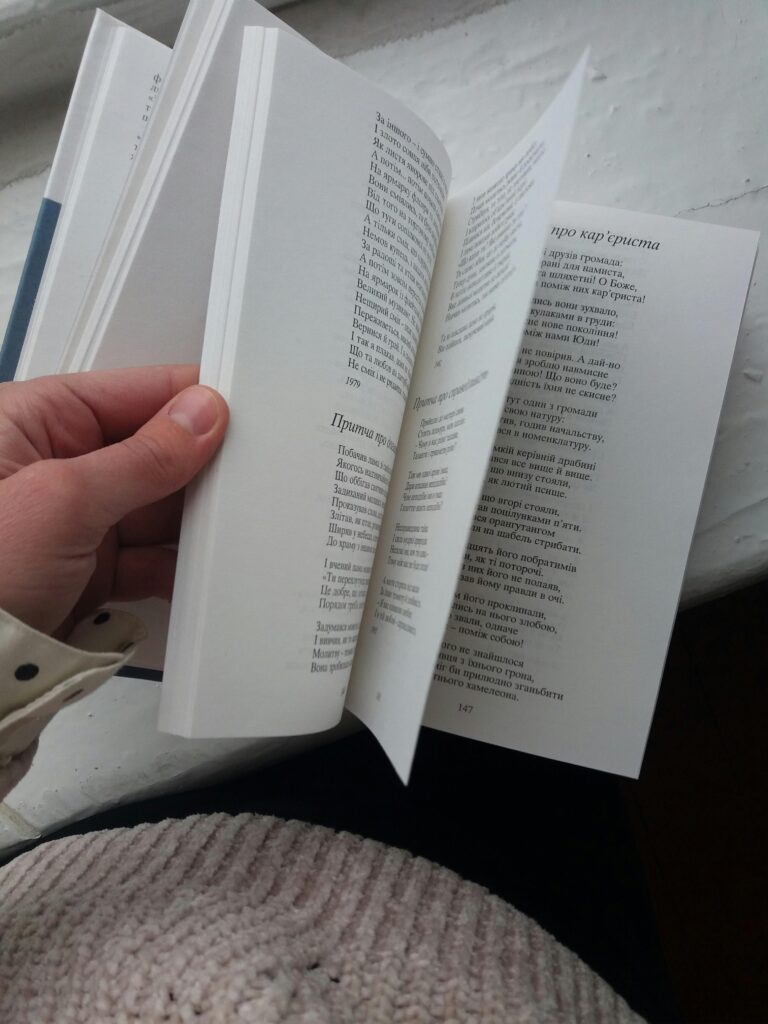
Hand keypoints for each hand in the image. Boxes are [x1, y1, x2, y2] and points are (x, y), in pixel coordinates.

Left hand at [0, 366, 227, 636]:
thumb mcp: (61, 502)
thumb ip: (141, 458)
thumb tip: (200, 417)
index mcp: (28, 423)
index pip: (127, 391)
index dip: (185, 397)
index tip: (242, 407)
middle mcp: (52, 467)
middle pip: (148, 448)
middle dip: (196, 464)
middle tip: (247, 472)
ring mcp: (72, 522)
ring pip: (155, 505)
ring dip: (191, 518)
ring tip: (231, 522)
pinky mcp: (87, 571)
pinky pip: (149, 555)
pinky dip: (177, 562)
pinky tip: (202, 564)